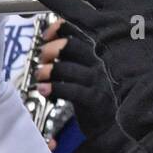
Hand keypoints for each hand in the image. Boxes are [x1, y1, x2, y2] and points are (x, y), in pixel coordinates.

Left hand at [37, 22, 116, 144]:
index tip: (47, 36)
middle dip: (51, 49)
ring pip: (67, 68)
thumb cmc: (95, 94)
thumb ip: (72, 56)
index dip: (59, 29)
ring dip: (48, 71)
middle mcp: (98, 63)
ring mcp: (97, 81)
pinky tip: (44, 90)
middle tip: (42, 58)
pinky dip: (53, 88)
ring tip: (41, 76)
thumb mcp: (87, 70)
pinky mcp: (93, 99)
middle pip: (72, 45)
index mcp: (96, 53)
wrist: (111, 124)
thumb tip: (49, 43)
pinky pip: (70, 90)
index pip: (78, 32)